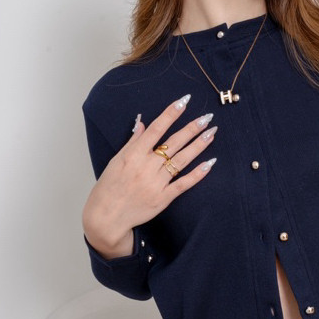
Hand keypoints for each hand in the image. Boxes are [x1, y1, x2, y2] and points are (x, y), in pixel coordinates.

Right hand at [83, 94, 216, 257]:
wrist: (107, 217)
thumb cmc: (109, 187)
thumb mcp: (116, 161)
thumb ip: (132, 142)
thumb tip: (142, 123)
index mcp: (133, 155)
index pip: (156, 129)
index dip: (171, 114)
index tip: (184, 101)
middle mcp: (146, 167)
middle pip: (173, 143)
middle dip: (192, 128)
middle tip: (207, 117)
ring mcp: (156, 183)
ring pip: (182, 160)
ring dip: (198, 146)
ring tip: (212, 133)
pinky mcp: (163, 198)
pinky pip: (184, 184)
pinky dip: (198, 174)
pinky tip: (210, 163)